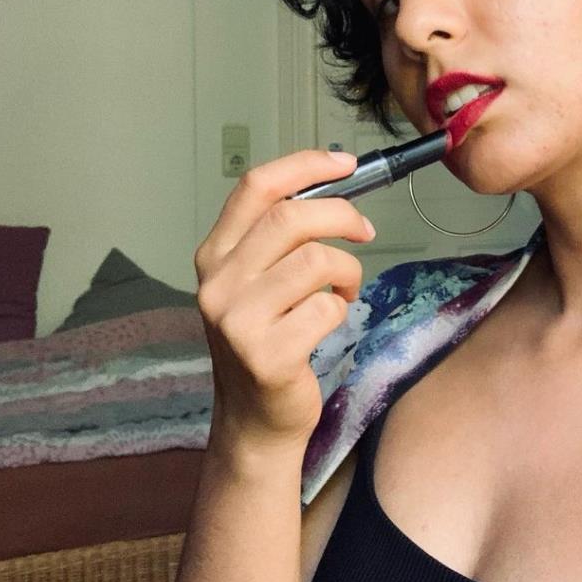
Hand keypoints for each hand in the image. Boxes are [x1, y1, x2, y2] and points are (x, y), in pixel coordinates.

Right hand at [193, 150, 375, 456]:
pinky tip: (330, 323)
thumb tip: (335, 184)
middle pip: (291, 219)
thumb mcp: (260, 282)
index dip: (305, 166)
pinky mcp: (265, 354)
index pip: (256, 188)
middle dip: (342, 216)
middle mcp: (217, 283)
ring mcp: (236, 321)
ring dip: (348, 272)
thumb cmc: (268, 340)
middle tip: (366, 231)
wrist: (255, 420)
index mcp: (215, 255)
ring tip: (345, 291)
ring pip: (316, 261)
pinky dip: (341, 311)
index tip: (345, 162)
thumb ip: (281, 238)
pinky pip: (326, 309)